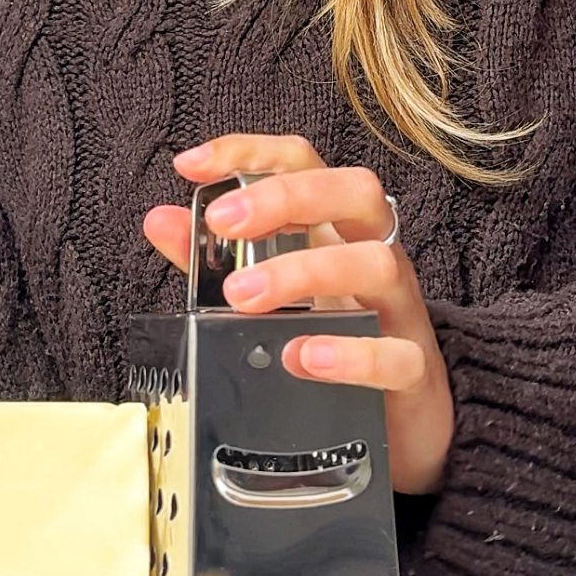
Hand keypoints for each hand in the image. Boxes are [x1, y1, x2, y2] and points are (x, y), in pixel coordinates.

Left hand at [143, 135, 453, 493]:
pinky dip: (350, 355)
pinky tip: (303, 358)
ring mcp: (400, 311)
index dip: (250, 152)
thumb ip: (213, 261)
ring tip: (242, 298)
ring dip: (304, 272)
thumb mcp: (273, 295)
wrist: (404, 423)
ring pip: (377, 264)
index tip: (192, 164)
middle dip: (286, 197)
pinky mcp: (414, 372)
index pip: (304, 164)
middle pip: (356, 192)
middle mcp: (374, 255)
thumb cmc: (336, 341)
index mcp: (337, 231)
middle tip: (221, 223)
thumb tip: (160, 220)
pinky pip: (397, 355)